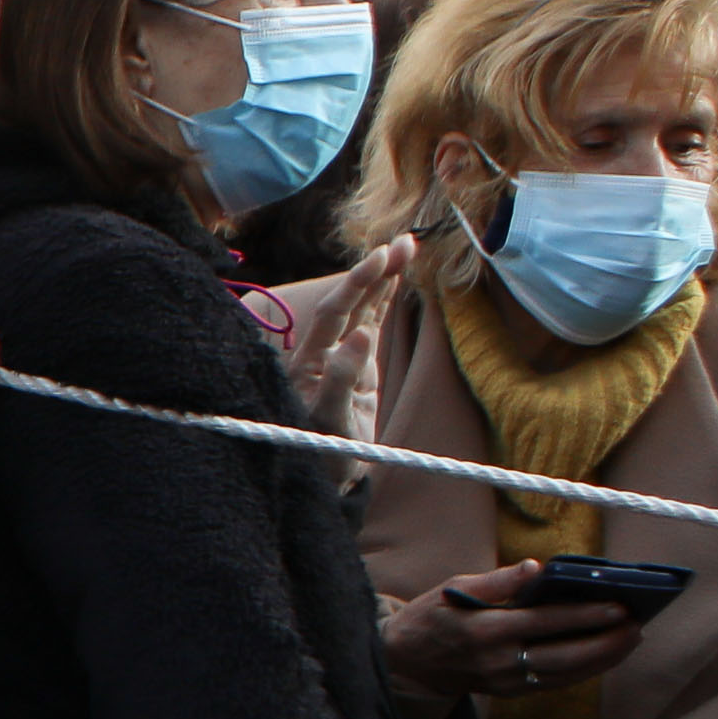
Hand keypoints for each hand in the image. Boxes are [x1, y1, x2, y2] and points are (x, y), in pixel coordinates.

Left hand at [288, 239, 411, 437]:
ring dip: (384, 279)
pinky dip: (385, 300)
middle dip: (376, 271)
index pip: (333, 312)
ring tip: (407, 247)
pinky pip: (372, 324)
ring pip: (364, 309)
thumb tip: (363, 336)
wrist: (328, 475)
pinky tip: (396, 278)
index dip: (356, 283)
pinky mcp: (359, 365)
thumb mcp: (329, 422)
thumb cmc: (321, 452)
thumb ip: (341, 380)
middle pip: (350, 303)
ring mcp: (342, 356)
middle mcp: (323, 352)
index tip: (381, 257)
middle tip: (406, 242)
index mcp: (310, 361)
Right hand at [382, 560, 644, 704]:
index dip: (584, 615)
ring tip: (631, 639)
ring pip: (566, 674)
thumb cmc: (432, 618)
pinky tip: (605, 655)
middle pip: (564, 655)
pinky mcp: (511, 691)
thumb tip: (537, 568)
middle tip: (636, 627)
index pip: (545, 622)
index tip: (617, 606)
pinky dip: (586, 670)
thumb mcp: (454, 588)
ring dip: (603, 659)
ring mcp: (506, 681)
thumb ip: (498, 581)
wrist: (405, 663)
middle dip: (605, 642)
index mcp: (485, 630)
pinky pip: (556, 683)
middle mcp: (499, 661)